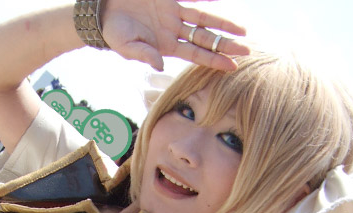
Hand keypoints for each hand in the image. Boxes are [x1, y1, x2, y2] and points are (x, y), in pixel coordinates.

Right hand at [100, 0, 249, 70]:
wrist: (104, 11)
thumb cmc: (114, 33)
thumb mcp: (127, 47)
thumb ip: (144, 55)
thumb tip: (160, 66)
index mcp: (166, 46)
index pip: (195, 54)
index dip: (214, 60)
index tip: (232, 66)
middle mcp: (174, 31)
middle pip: (205, 38)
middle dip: (225, 44)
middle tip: (247, 50)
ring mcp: (173, 14)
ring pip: (203, 19)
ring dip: (223, 25)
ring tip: (242, 30)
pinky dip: (207, 1)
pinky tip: (221, 3)